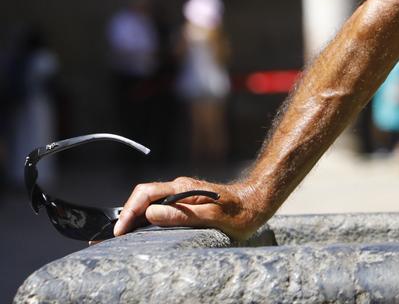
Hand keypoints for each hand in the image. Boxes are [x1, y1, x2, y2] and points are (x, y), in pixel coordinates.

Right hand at [113, 177, 266, 241]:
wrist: (258, 203)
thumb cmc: (241, 212)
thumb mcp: (213, 218)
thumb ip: (183, 215)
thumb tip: (151, 214)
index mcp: (184, 188)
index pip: (146, 193)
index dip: (129, 211)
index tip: (120, 231)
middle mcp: (180, 188)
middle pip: (143, 197)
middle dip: (125, 215)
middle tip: (111, 238)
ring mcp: (182, 195)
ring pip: (150, 203)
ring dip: (133, 218)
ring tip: (118, 238)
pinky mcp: (185, 203)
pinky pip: (159, 208)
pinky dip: (145, 219)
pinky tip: (139, 232)